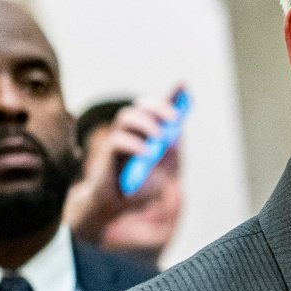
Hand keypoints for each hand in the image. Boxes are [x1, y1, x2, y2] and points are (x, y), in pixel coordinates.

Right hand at [67, 90, 182, 239]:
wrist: (113, 207)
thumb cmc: (135, 189)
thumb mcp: (159, 173)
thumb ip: (168, 155)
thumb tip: (175, 136)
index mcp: (147, 135)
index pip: (160, 111)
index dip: (172, 95)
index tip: (184, 84)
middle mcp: (131, 133)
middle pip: (142, 107)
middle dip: (159, 107)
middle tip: (174, 118)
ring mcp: (118, 141)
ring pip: (127, 116)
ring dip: (146, 123)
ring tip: (159, 137)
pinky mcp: (106, 154)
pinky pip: (118, 140)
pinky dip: (135, 144)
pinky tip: (146, 153)